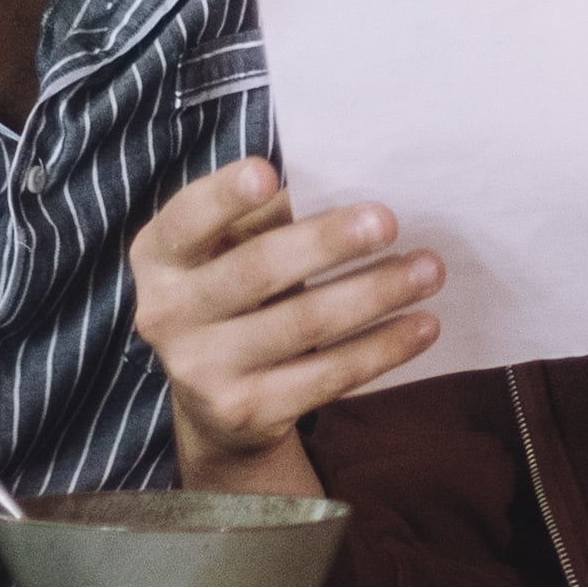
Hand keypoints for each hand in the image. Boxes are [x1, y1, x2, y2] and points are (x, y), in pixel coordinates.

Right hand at [132, 156, 444, 493]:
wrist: (218, 409)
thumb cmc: (236, 299)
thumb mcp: (230, 254)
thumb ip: (263, 219)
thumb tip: (344, 179)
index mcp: (159, 257)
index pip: (187, 220)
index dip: (224, 197)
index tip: (269, 174)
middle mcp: (167, 314)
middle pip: (258, 270)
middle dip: (328, 242)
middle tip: (388, 222)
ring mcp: (203, 370)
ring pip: (304, 324)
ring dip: (375, 292)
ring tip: (429, 269)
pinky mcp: (247, 412)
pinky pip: (328, 375)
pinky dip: (382, 348)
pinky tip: (423, 325)